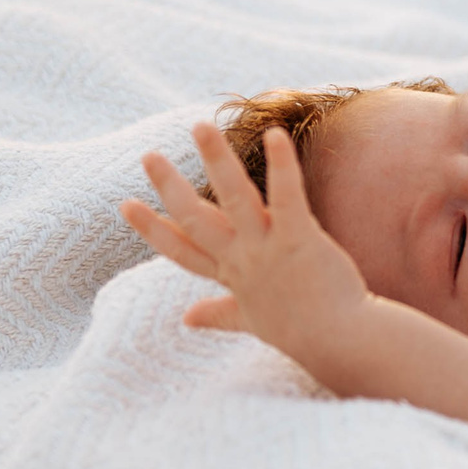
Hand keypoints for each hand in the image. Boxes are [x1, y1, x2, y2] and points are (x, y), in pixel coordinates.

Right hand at [118, 122, 372, 348]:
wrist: (342, 342)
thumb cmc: (302, 329)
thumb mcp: (251, 319)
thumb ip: (218, 313)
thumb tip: (187, 318)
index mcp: (231, 275)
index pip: (183, 251)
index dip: (153, 229)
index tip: (125, 204)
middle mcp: (242, 260)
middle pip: (196, 220)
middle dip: (169, 187)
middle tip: (148, 155)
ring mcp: (267, 249)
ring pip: (234, 199)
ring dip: (216, 160)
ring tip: (199, 126)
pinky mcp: (299, 239)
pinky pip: (288, 197)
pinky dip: (281, 166)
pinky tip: (276, 134)